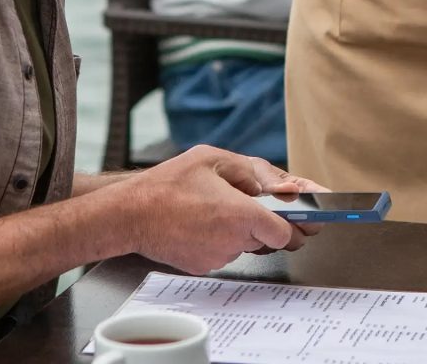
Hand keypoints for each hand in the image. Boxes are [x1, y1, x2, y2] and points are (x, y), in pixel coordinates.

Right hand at [127, 146, 319, 274]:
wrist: (129, 213)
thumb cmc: (169, 183)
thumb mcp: (213, 159)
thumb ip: (256, 172)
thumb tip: (286, 188)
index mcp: (242, 215)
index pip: (287, 232)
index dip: (292, 223)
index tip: (297, 217)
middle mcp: (234, 242)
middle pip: (269, 239)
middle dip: (264, 222)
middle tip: (244, 203)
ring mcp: (218, 257)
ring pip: (245, 245)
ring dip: (239, 229)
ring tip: (212, 208)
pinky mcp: (203, 266)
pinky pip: (223, 252)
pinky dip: (219, 239)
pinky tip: (199, 222)